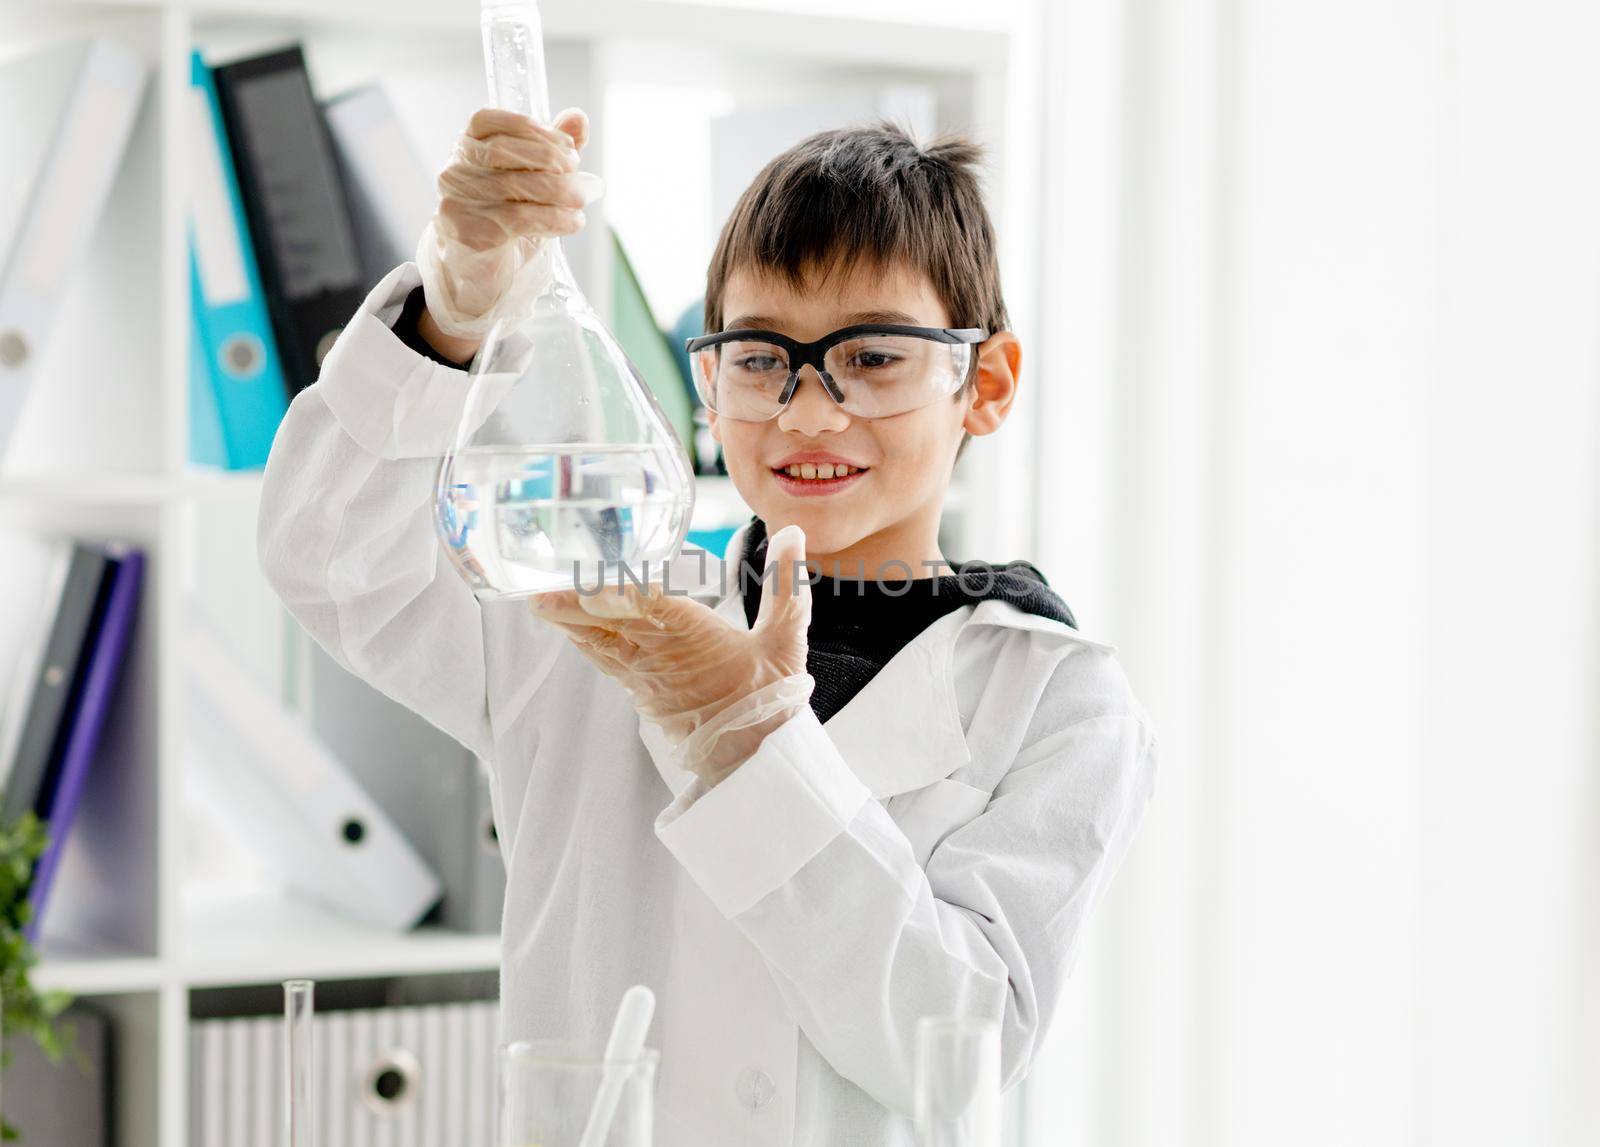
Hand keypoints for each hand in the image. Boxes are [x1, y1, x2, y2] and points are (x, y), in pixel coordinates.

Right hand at [416, 105, 605, 349]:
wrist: (485, 275)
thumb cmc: (507, 221)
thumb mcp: (532, 181)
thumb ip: (552, 149)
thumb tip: (578, 118)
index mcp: (466, 148)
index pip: (486, 121)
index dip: (529, 127)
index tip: (567, 146)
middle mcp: (454, 171)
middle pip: (503, 152)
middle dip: (551, 160)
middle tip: (580, 175)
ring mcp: (456, 201)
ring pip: (515, 186)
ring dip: (560, 192)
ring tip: (582, 201)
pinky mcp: (467, 232)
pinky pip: (518, 219)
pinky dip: (554, 218)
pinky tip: (573, 222)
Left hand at [528, 524, 815, 785]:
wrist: (757, 761)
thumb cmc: (769, 699)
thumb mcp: (786, 640)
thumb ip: (786, 582)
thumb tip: (793, 533)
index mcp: (694, 637)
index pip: (649, 607)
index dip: (618, 595)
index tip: (590, 586)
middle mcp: (662, 657)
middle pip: (610, 625)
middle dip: (574, 609)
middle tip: (540, 593)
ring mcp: (647, 678)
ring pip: (600, 645)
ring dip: (571, 625)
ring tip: (542, 604)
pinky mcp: (643, 694)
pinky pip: (607, 663)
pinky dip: (587, 643)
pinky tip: (572, 630)